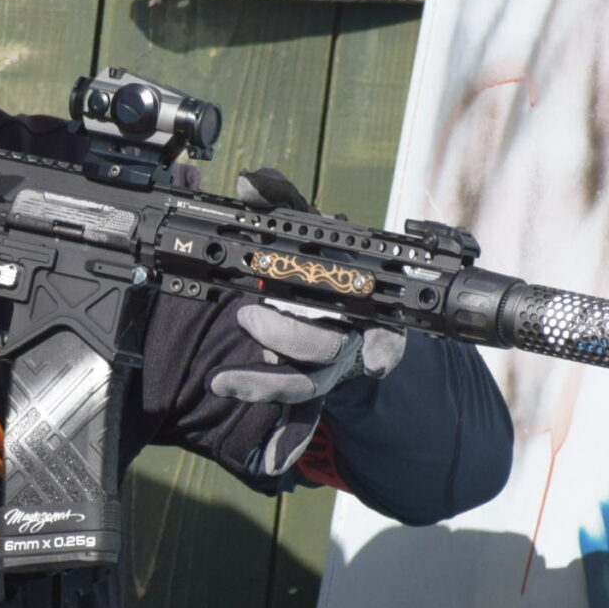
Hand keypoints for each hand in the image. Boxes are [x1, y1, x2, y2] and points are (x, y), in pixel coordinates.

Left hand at [213, 166, 404, 406]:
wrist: (345, 319)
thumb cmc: (333, 272)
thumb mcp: (316, 234)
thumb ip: (286, 205)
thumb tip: (252, 181)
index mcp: (373, 310)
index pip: (385, 333)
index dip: (384, 349)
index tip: (379, 360)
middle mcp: (357, 346)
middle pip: (331, 357)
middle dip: (292, 340)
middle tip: (249, 317)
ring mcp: (330, 372)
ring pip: (304, 388)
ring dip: (265, 385)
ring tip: (223, 380)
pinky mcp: (305, 389)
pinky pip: (291, 417)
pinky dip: (272, 426)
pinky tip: (244, 421)